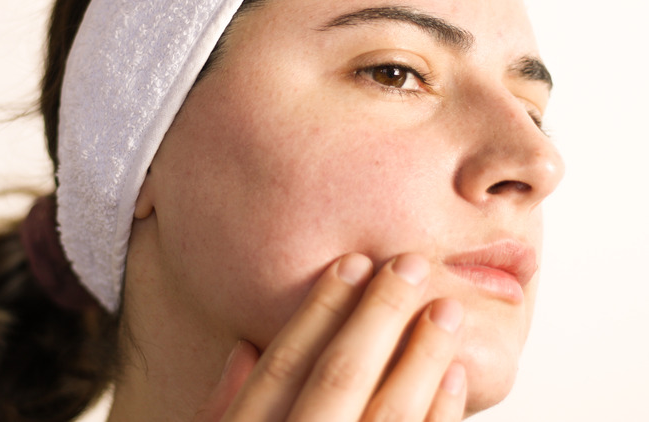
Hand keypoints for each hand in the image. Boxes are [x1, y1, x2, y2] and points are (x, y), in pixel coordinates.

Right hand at [195, 253, 466, 420]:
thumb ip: (220, 407)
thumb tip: (243, 346)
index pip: (283, 366)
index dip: (319, 311)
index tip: (350, 264)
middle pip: (339, 377)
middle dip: (378, 317)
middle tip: (409, 265)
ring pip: (389, 414)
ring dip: (420, 358)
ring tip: (446, 310)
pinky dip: (439, 416)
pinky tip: (451, 376)